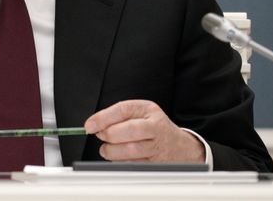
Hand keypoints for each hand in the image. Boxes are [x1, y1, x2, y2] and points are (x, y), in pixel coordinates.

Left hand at [84, 100, 204, 162]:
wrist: (182, 147)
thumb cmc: (155, 128)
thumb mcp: (141, 114)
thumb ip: (118, 116)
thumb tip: (95, 124)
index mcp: (148, 109)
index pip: (123, 110)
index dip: (103, 118)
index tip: (90, 125)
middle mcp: (155, 126)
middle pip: (128, 130)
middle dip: (109, 135)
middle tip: (101, 137)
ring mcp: (157, 146)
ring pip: (131, 150)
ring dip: (112, 151)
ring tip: (106, 149)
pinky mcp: (156, 163)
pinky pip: (134, 163)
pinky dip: (121, 162)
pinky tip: (119, 157)